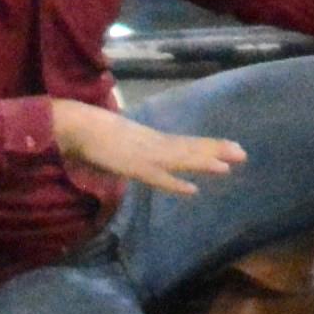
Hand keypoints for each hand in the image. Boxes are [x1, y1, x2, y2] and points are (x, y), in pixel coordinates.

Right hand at [53, 99, 247, 200]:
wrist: (71, 124)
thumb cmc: (84, 129)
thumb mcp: (111, 139)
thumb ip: (124, 146)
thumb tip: (128, 151)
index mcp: (146, 137)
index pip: (181, 142)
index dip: (204, 145)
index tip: (227, 146)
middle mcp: (150, 143)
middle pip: (187, 147)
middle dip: (215, 150)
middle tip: (243, 152)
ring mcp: (142, 154)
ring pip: (179, 159)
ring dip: (204, 162)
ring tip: (230, 163)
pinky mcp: (132, 165)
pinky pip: (156, 177)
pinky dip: (173, 183)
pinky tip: (192, 190)